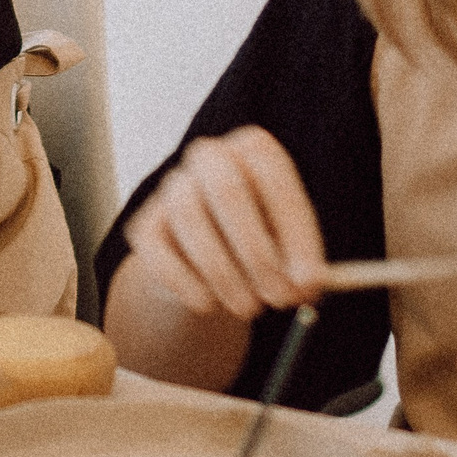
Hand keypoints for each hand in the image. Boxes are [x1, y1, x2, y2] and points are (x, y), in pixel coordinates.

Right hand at [124, 125, 327, 319]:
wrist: (206, 261)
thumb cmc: (261, 244)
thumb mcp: (291, 249)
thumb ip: (302, 265)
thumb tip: (308, 285)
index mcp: (254, 149)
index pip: (275, 180)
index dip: (295, 233)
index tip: (310, 280)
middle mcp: (210, 156)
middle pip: (227, 191)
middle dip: (257, 252)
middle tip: (279, 299)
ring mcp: (173, 187)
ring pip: (191, 221)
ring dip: (225, 274)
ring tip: (248, 307)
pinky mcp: (145, 225)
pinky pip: (161, 253)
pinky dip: (188, 285)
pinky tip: (209, 303)